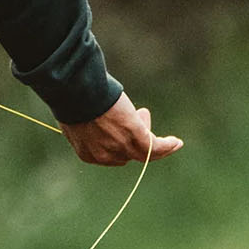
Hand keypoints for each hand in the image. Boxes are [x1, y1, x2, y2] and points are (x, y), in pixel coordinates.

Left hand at [61, 91, 183, 165]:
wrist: (75, 92)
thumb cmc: (72, 98)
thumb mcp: (78, 117)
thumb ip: (88, 124)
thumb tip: (96, 120)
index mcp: (88, 153)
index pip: (111, 154)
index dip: (120, 142)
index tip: (124, 124)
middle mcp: (105, 155)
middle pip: (127, 153)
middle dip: (134, 136)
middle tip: (142, 114)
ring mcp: (121, 147)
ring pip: (144, 153)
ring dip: (158, 144)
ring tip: (171, 141)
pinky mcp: (135, 135)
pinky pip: (156, 147)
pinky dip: (167, 145)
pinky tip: (176, 142)